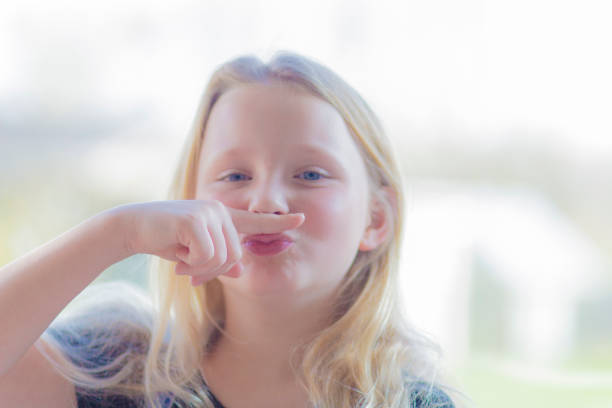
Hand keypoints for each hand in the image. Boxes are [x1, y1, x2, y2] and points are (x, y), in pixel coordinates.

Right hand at [117, 200, 304, 284]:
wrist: (132, 228)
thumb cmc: (166, 240)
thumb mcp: (195, 253)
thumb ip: (220, 258)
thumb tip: (241, 268)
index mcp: (223, 217)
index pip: (256, 220)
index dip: (279, 223)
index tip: (301, 220)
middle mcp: (220, 211)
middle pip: (235, 255)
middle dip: (213, 271)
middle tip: (189, 270)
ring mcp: (208, 213)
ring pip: (222, 258)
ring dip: (200, 269)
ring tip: (181, 262)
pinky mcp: (195, 220)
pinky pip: (206, 256)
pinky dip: (191, 264)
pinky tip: (176, 257)